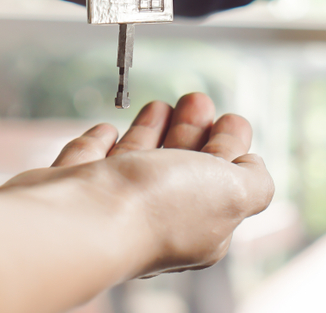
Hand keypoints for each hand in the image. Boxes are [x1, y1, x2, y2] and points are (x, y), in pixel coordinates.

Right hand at [0, 94, 273, 276]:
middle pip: (181, 167)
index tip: (231, 117)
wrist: (76, 221)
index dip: (231, 145)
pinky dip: (100, 144)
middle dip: (193, 129)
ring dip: (152, 131)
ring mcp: (110, 205)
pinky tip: (106, 131)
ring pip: (137, 162)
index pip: (223, 180)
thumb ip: (255, 182)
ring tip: (161, 105)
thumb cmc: (153, 209)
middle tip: (196, 99)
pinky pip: (89, 163)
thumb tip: (254, 169)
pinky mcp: (70, 190)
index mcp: (199, 226)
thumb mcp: (233, 191)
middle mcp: (154, 220)